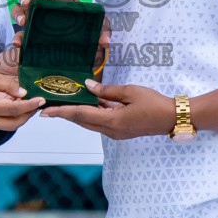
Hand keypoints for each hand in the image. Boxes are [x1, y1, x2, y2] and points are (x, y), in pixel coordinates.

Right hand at [0, 69, 44, 130]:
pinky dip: (11, 115)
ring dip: (20, 116)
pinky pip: (1, 122)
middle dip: (28, 115)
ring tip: (28, 103)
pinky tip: (15, 104)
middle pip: (14, 124)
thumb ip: (4, 83)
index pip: (14, 109)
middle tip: (37, 103)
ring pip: (8, 125)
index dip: (29, 105)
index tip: (41, 99)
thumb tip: (23, 91)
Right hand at [10, 0, 111, 71]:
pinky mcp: (29, 40)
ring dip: (18, 13)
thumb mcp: (97, 34)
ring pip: (20, 11)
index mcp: (62, 2)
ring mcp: (35, 24)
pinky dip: (18, 40)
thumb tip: (104, 41)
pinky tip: (19, 45)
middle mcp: (45, 10)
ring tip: (22, 22)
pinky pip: (19, 37)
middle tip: (27, 4)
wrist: (79, 60)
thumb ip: (102, 32)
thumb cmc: (87, 39)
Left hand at [39, 81, 174, 139]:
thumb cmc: (154, 103)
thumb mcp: (129, 92)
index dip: (61, 112)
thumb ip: (106, 91)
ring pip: (90, 123)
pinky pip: (100, 122)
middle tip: (49, 106)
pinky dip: (91, 114)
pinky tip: (87, 104)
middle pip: (81, 121)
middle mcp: (111, 131)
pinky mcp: (120, 131)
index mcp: (112, 122)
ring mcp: (116, 133)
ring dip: (77, 114)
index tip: (45, 111)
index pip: (80, 115)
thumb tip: (87, 85)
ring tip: (63, 104)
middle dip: (64, 114)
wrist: (173, 118)